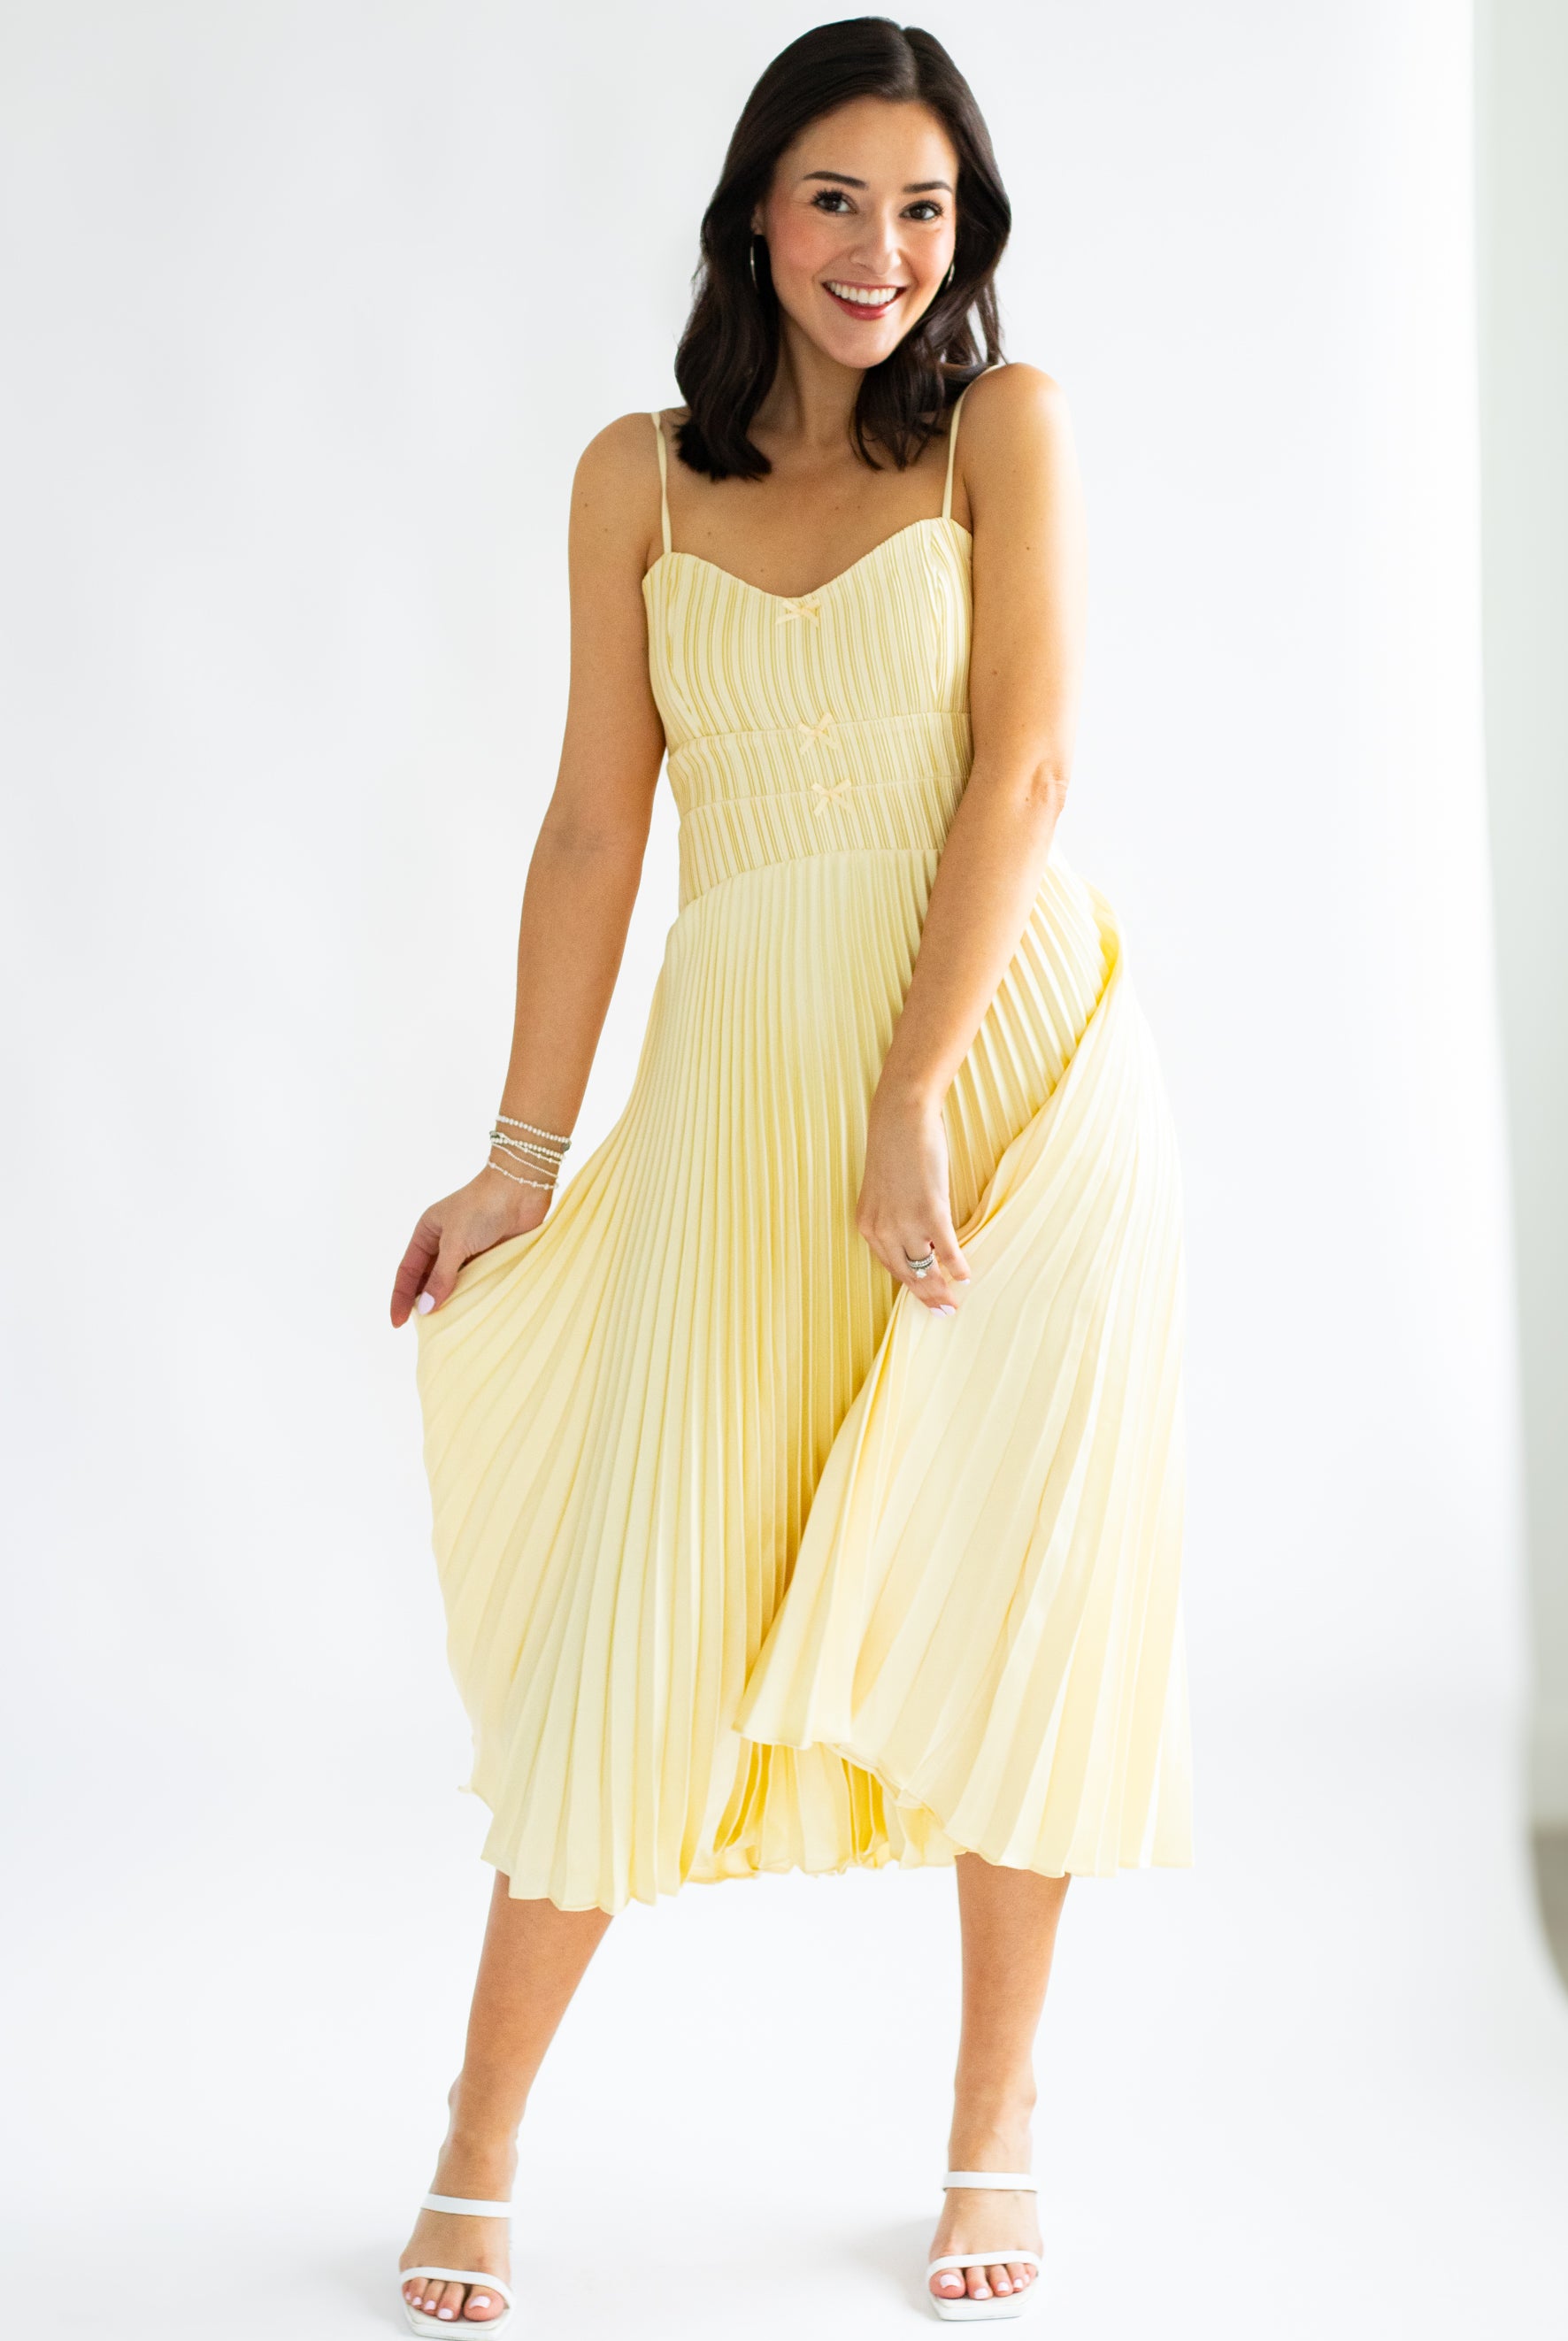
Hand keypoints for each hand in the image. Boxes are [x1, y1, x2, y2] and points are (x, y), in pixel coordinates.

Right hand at [390, 1167, 551, 1326]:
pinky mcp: (489, 1256)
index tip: (397, 1323)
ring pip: (452, 1283)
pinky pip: (475, 1282)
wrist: (521, 1189)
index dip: (400, 1297)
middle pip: (427, 1279)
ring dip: (449, 1302)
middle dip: (423, 1303)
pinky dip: (471, 1297)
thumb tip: (427, 1308)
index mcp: (427, 1232)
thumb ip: (442, 1276)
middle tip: (422, 1331)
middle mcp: (444, 1242)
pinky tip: (469, 1313)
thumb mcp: (456, 1242)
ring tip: (444, 1328)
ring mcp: (468, 1250)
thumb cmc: (483, 1207)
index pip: (407, 1271)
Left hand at [854, 1090, 970, 1313]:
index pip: (891, 1266)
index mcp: (869, 1226)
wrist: (901, 1118)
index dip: (910, 1285)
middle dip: (927, 1297)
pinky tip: (966, 1275)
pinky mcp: (930, 1211)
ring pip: (925, 1269)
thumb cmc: (895, 1148)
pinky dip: (958, 1266)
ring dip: (942, 1289)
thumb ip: (895, 1215)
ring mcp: (907, 1223)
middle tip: (944, 1311)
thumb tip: (917, 1236)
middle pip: (908, 1275)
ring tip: (955, 1301)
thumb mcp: (885, 1190)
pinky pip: (947, 1250)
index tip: (924, 1298)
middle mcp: (883, 1230)